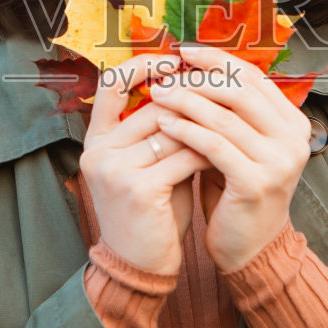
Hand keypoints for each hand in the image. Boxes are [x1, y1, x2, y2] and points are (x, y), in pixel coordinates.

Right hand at [80, 53, 208, 273]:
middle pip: (155, 106)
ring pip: (173, 130)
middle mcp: (98, 151)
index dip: (143, 65)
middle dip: (194, 102)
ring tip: (231, 127)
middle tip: (226, 98)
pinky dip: (208, 153)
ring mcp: (115, 170)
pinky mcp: (138, 190)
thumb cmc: (151, 213)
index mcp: (96, 141)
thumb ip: (162, 132)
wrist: (139, 267)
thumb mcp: (149, 166)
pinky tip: (226, 155)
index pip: (111, 83)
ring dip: (206, 129)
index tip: (178, 59)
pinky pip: (184, 157)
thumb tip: (196, 88)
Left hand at [147, 43, 311, 270]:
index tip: (183, 52)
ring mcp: (279, 161)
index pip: (253, 77)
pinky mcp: (256, 182)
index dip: (216, 60)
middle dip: (198, 77)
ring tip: (157, 94)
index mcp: (293, 122)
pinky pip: (214, 145)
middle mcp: (293, 138)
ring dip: (185, 100)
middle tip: (165, 74)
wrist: (249, 247)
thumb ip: (229, 112)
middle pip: (240, 90)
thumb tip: (193, 68)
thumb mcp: (241, 145)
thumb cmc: (237, 191)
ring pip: (224, 116)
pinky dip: (186, 130)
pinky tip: (164, 123)